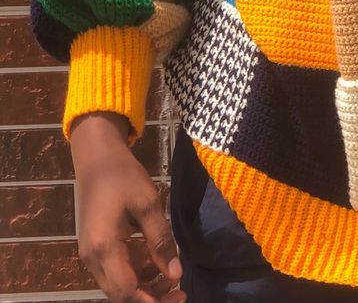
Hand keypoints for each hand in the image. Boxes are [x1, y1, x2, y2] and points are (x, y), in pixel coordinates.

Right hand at [70, 112, 186, 302]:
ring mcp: (90, 253)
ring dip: (144, 287)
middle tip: (180, 292)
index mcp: (104, 248)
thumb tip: (176, 274)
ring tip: (172, 278)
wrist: (96, 157)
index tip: (178, 297)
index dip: (151, 301)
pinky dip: (135, 274)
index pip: (126, 291)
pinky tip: (155, 264)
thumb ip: (161, 240)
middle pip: (120, 294)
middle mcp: (92, 257)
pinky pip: (114, 271)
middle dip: (150, 298)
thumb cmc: (123, 175)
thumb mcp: (147, 204)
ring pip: (117, 285)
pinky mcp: (94, 246)